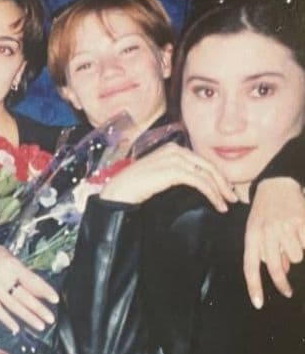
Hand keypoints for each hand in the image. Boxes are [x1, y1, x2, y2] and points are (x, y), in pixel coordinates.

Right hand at [0, 241, 58, 333]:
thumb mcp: (10, 257)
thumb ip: (23, 273)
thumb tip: (38, 290)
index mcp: (10, 265)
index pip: (31, 280)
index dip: (44, 290)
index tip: (55, 299)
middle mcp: (1, 277)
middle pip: (23, 296)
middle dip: (38, 309)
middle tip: (50, 318)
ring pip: (12, 305)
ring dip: (27, 317)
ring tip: (40, 325)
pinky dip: (6, 320)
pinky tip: (16, 328)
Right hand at [99, 143, 236, 210]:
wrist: (121, 190)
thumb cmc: (137, 186)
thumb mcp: (160, 175)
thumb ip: (177, 174)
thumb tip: (198, 182)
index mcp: (172, 148)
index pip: (202, 161)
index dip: (217, 175)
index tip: (225, 190)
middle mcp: (175, 149)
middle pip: (208, 165)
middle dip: (224, 183)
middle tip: (233, 198)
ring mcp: (175, 158)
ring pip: (207, 174)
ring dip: (220, 191)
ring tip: (227, 204)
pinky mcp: (174, 170)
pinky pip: (201, 182)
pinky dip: (212, 194)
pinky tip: (217, 204)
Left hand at [243, 177, 304, 307]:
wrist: (276, 185)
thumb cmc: (265, 212)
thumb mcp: (257, 230)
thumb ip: (265, 251)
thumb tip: (282, 270)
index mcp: (252, 235)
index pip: (250, 265)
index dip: (254, 286)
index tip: (258, 304)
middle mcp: (266, 232)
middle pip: (274, 267)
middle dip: (281, 284)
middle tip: (287, 292)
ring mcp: (284, 226)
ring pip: (296, 257)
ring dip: (296, 253)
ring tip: (291, 238)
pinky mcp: (301, 221)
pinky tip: (300, 232)